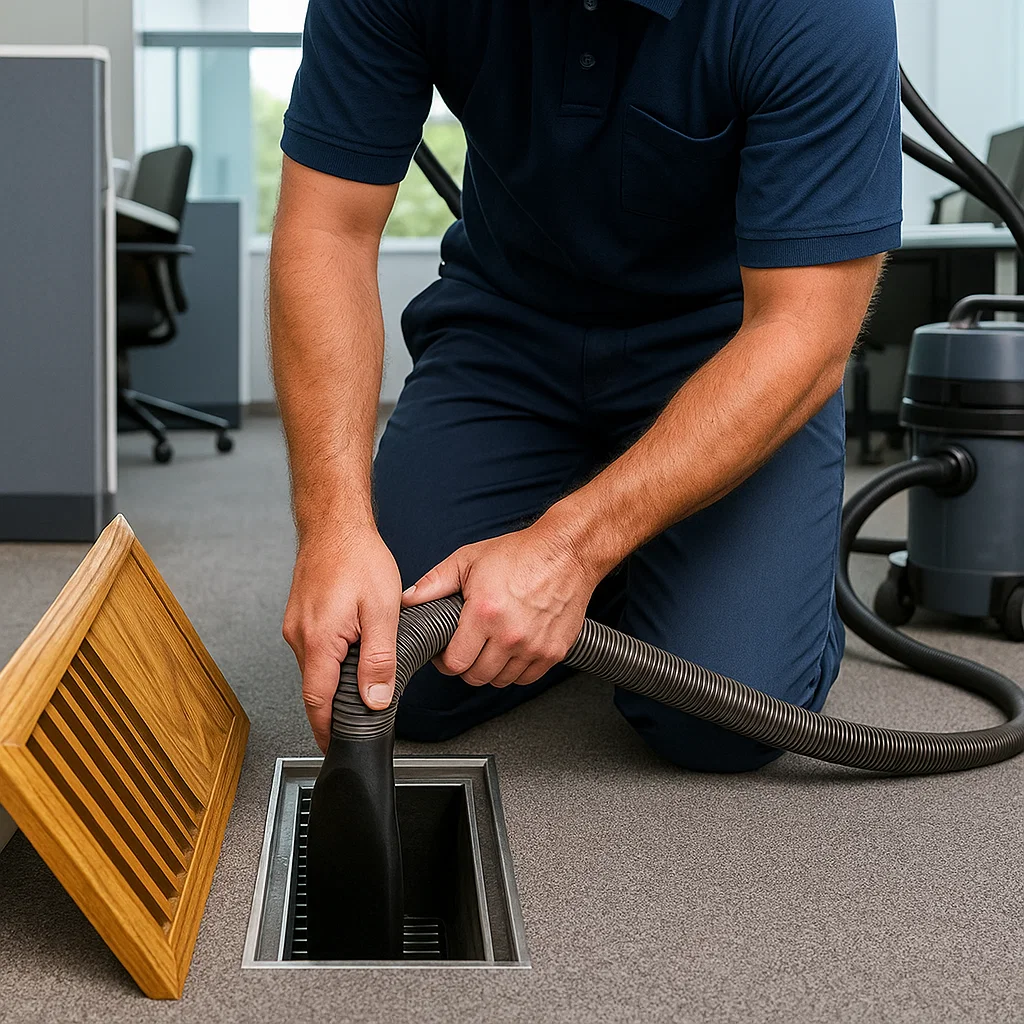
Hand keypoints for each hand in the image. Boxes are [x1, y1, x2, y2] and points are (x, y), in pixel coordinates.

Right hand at [282, 526, 402, 750]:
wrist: (335, 524)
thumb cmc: (358, 558)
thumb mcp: (382, 611)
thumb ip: (379, 659)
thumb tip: (375, 699)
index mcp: (318, 641)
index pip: (317, 701)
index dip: (327, 729)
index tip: (337, 747)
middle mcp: (299, 637)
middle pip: (315, 688)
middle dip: (336, 708)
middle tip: (362, 720)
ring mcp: (296, 626)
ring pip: (316, 668)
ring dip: (337, 680)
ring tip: (365, 684)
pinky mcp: (300, 617)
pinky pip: (315, 649)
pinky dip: (332, 659)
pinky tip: (354, 652)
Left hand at [402, 523, 600, 687]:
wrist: (567, 551)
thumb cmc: (521, 553)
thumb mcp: (469, 559)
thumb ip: (434, 582)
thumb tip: (408, 600)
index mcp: (485, 613)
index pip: (455, 663)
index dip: (444, 662)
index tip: (445, 654)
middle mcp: (510, 634)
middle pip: (476, 677)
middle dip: (465, 667)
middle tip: (465, 651)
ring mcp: (534, 646)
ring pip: (501, 681)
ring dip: (490, 670)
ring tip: (488, 649)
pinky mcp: (554, 651)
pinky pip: (526, 679)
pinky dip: (515, 671)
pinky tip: (510, 652)